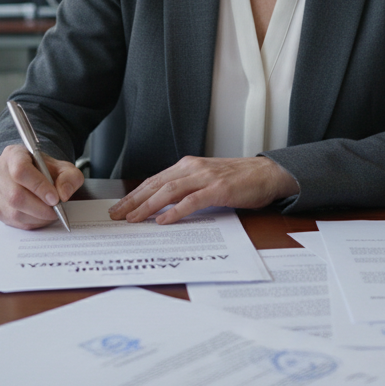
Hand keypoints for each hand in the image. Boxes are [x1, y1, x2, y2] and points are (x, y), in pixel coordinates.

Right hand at [0, 143, 83, 229]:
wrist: (33, 174)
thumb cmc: (46, 170)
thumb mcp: (64, 168)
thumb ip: (69, 178)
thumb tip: (63, 194)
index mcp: (14, 154)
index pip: (21, 170)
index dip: (38, 186)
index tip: (55, 198)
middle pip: (15, 195)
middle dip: (40, 208)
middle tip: (56, 210)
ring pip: (14, 211)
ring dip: (37, 217)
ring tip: (50, 213)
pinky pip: (12, 221)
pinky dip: (31, 222)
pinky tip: (40, 217)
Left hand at [107, 156, 299, 224]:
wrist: (268, 174)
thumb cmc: (239, 179)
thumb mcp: (207, 179)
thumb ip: (187, 188)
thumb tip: (162, 206)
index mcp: (188, 165)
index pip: (154, 180)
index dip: (135, 195)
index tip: (119, 207)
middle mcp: (193, 168)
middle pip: (156, 185)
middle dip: (134, 201)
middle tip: (117, 215)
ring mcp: (206, 177)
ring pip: (169, 191)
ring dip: (148, 206)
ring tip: (133, 219)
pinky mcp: (219, 189)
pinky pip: (192, 201)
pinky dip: (176, 211)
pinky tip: (163, 220)